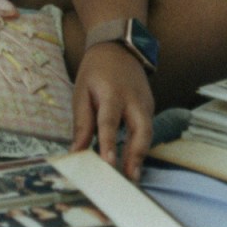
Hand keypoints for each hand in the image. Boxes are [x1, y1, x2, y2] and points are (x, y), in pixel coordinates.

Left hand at [72, 40, 153, 181]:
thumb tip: (76, 152)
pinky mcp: (150, 107)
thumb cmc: (95, 72)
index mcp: (112, 93)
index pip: (110, 122)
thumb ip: (82, 123)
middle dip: (136, 155)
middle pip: (141, 130)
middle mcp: (134, 99)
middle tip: (129, 178)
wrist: (118, 48)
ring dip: (141, 156)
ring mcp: (146, 103)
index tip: (109, 164)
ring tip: (132, 177)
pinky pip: (147, 130)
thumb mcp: (81, 92)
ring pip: (148, 132)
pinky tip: (133, 163)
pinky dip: (141, 147)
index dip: (109, 144)